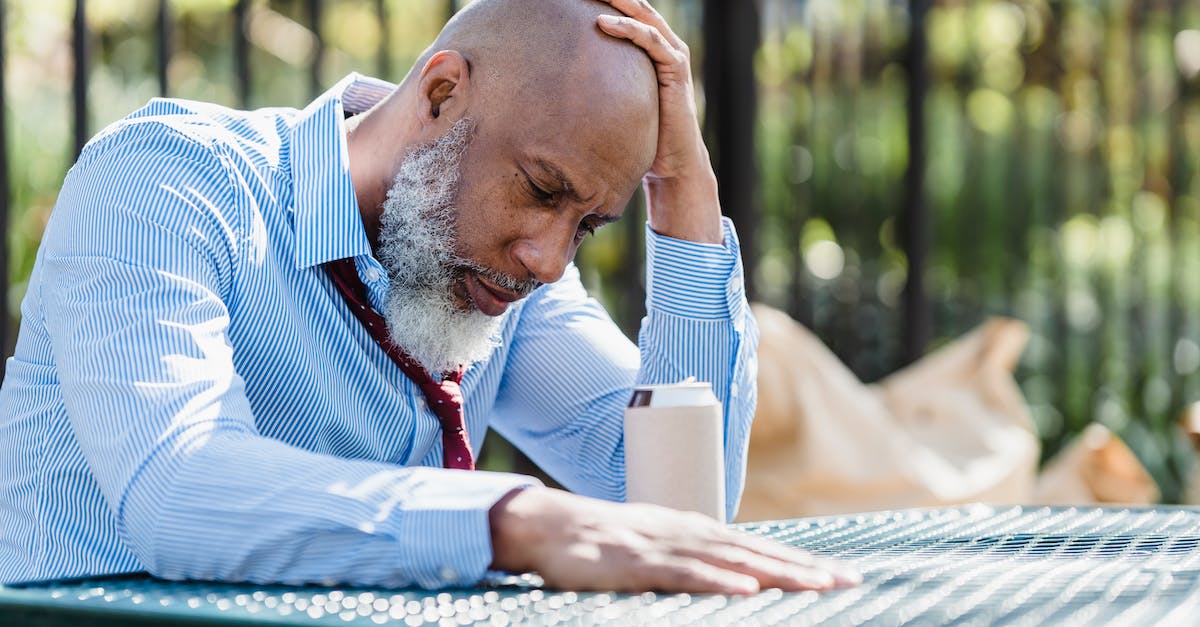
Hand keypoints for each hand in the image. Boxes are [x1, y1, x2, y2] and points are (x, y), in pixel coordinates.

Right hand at [489, 487, 860, 593]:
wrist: (554, 528)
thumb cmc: (605, 543)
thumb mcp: (659, 548)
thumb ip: (695, 560)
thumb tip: (735, 576)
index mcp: (697, 532)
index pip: (759, 548)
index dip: (800, 561)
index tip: (840, 576)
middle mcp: (690, 533)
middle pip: (756, 552)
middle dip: (805, 567)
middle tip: (848, 581)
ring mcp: (666, 546)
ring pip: (731, 561)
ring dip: (776, 572)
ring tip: (815, 585)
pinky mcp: (640, 563)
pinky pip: (685, 574)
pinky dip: (718, 580)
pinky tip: (747, 589)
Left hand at [596, 1, 723, 244]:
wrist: (672, 161)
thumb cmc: (643, 134)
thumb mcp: (619, 101)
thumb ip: (601, 84)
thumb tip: (559, 84)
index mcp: (652, 47)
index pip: (628, 11)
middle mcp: (665, 45)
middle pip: (636, 5)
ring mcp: (672, 54)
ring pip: (644, 15)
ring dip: (617, 0)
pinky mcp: (675, 69)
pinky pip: (651, 39)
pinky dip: (628, 28)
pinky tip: (602, 22)